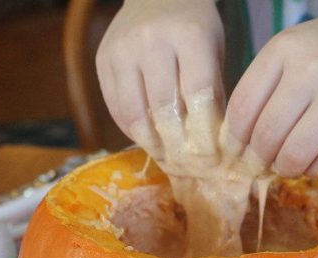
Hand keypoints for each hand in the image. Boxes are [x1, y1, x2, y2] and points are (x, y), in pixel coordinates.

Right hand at [96, 0, 225, 163]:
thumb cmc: (194, 30)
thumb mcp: (214, 53)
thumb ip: (212, 94)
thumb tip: (210, 148)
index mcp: (190, 36)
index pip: (198, 97)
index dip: (204, 135)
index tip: (210, 158)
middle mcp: (151, 40)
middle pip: (165, 110)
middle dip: (178, 146)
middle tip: (187, 168)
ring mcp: (122, 50)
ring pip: (135, 115)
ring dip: (152, 144)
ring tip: (167, 159)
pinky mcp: (102, 60)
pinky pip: (116, 108)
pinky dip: (133, 130)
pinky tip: (148, 140)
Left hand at [223, 1, 317, 177]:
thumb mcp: (294, 51)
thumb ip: (265, 88)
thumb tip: (238, 145)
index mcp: (283, 49)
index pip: (243, 107)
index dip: (234, 140)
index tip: (237, 152)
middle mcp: (311, 67)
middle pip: (267, 135)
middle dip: (260, 160)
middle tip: (264, 164)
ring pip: (297, 152)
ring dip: (287, 169)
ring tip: (289, 166)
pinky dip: (316, 169)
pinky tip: (314, 163)